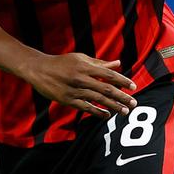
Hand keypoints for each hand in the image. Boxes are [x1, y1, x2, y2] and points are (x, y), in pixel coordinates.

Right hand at [21, 53, 136, 117]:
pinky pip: (85, 107)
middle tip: (134, 103)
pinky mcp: (67, 100)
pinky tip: (107, 115)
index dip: (122, 81)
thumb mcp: (80, 58)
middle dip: (122, 97)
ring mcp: (74, 90)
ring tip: (125, 111)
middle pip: (106, 89)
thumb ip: (100, 63)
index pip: (108, 74)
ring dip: (113, 106)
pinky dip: (97, 112)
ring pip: (98, 100)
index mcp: (85, 66)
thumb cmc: (62, 62)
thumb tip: (118, 63)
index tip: (133, 87)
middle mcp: (81, 78)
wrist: (39, 69)